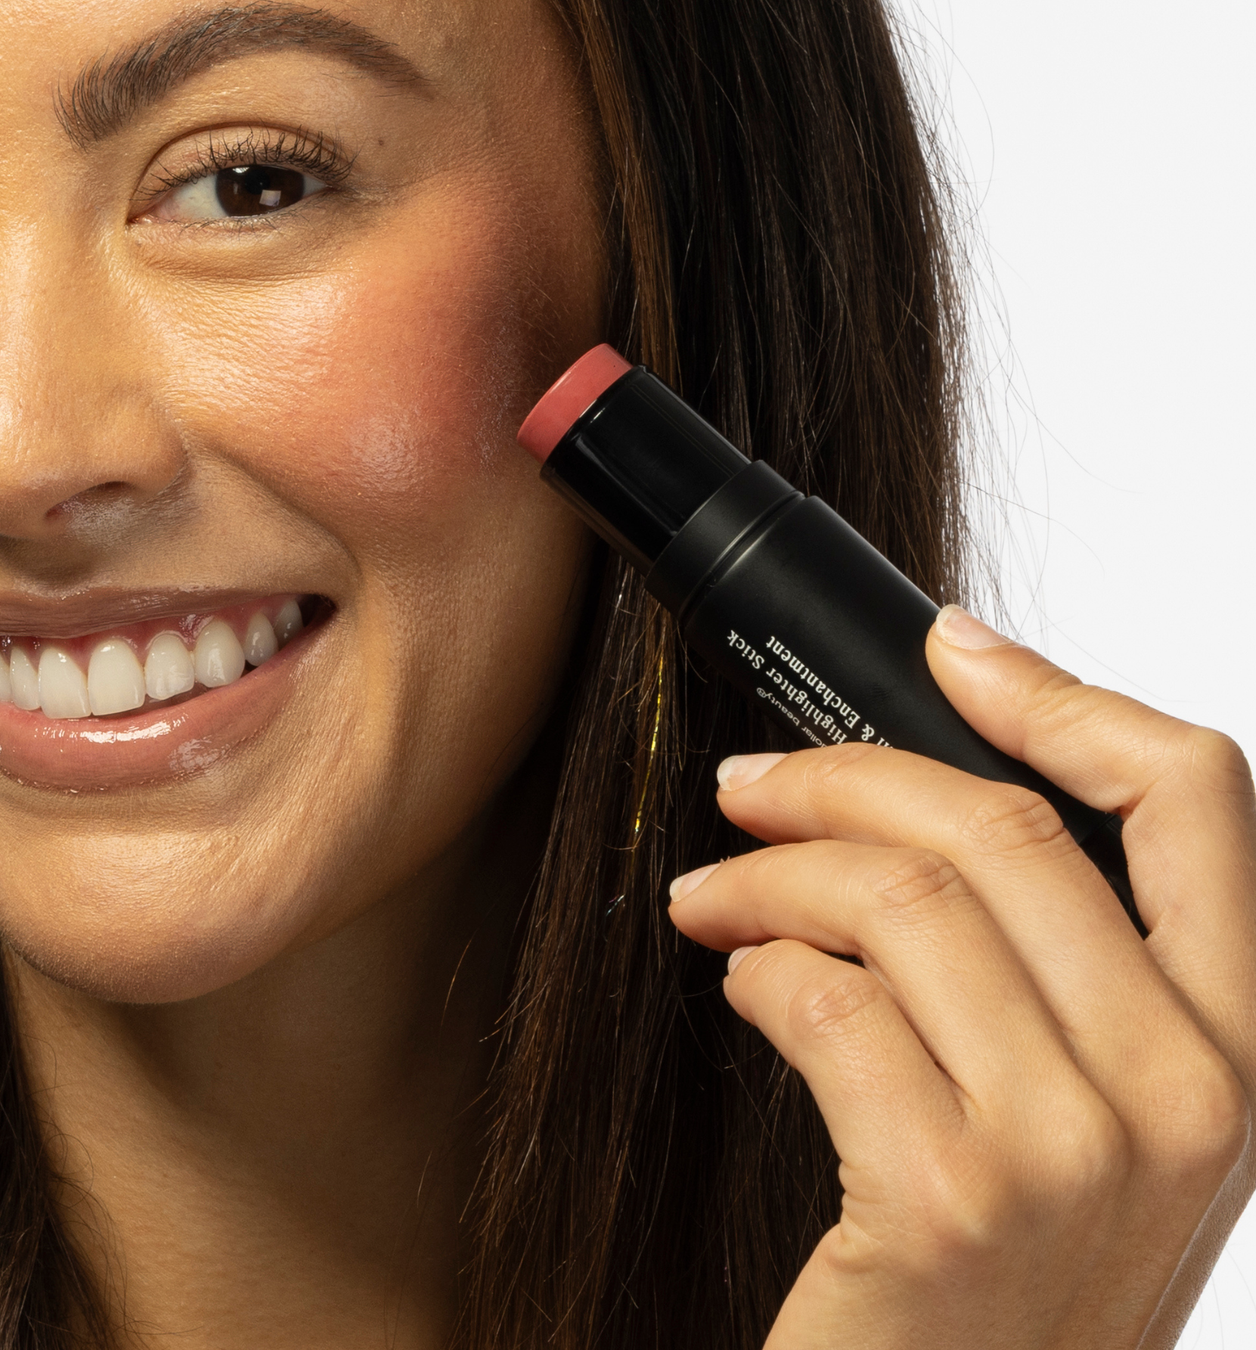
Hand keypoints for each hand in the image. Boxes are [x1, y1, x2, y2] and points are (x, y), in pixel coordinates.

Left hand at [666, 606, 1255, 1348]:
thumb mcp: (1092, 1109)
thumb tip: (937, 778)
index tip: (948, 648)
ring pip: (895, 899)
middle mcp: (1191, 1093)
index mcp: (1244, 1046)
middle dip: (839, 776)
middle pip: (1001, 827)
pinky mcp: (947, 1198)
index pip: (1199, 797)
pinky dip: (754, 968)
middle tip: (749, 785)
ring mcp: (1075, 1152)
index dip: (1061, 694)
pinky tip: (740, 985)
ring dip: (769, 873)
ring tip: (712, 893)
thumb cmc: (1012, 1266)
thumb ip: (1063, 962)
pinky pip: (823, 1000)